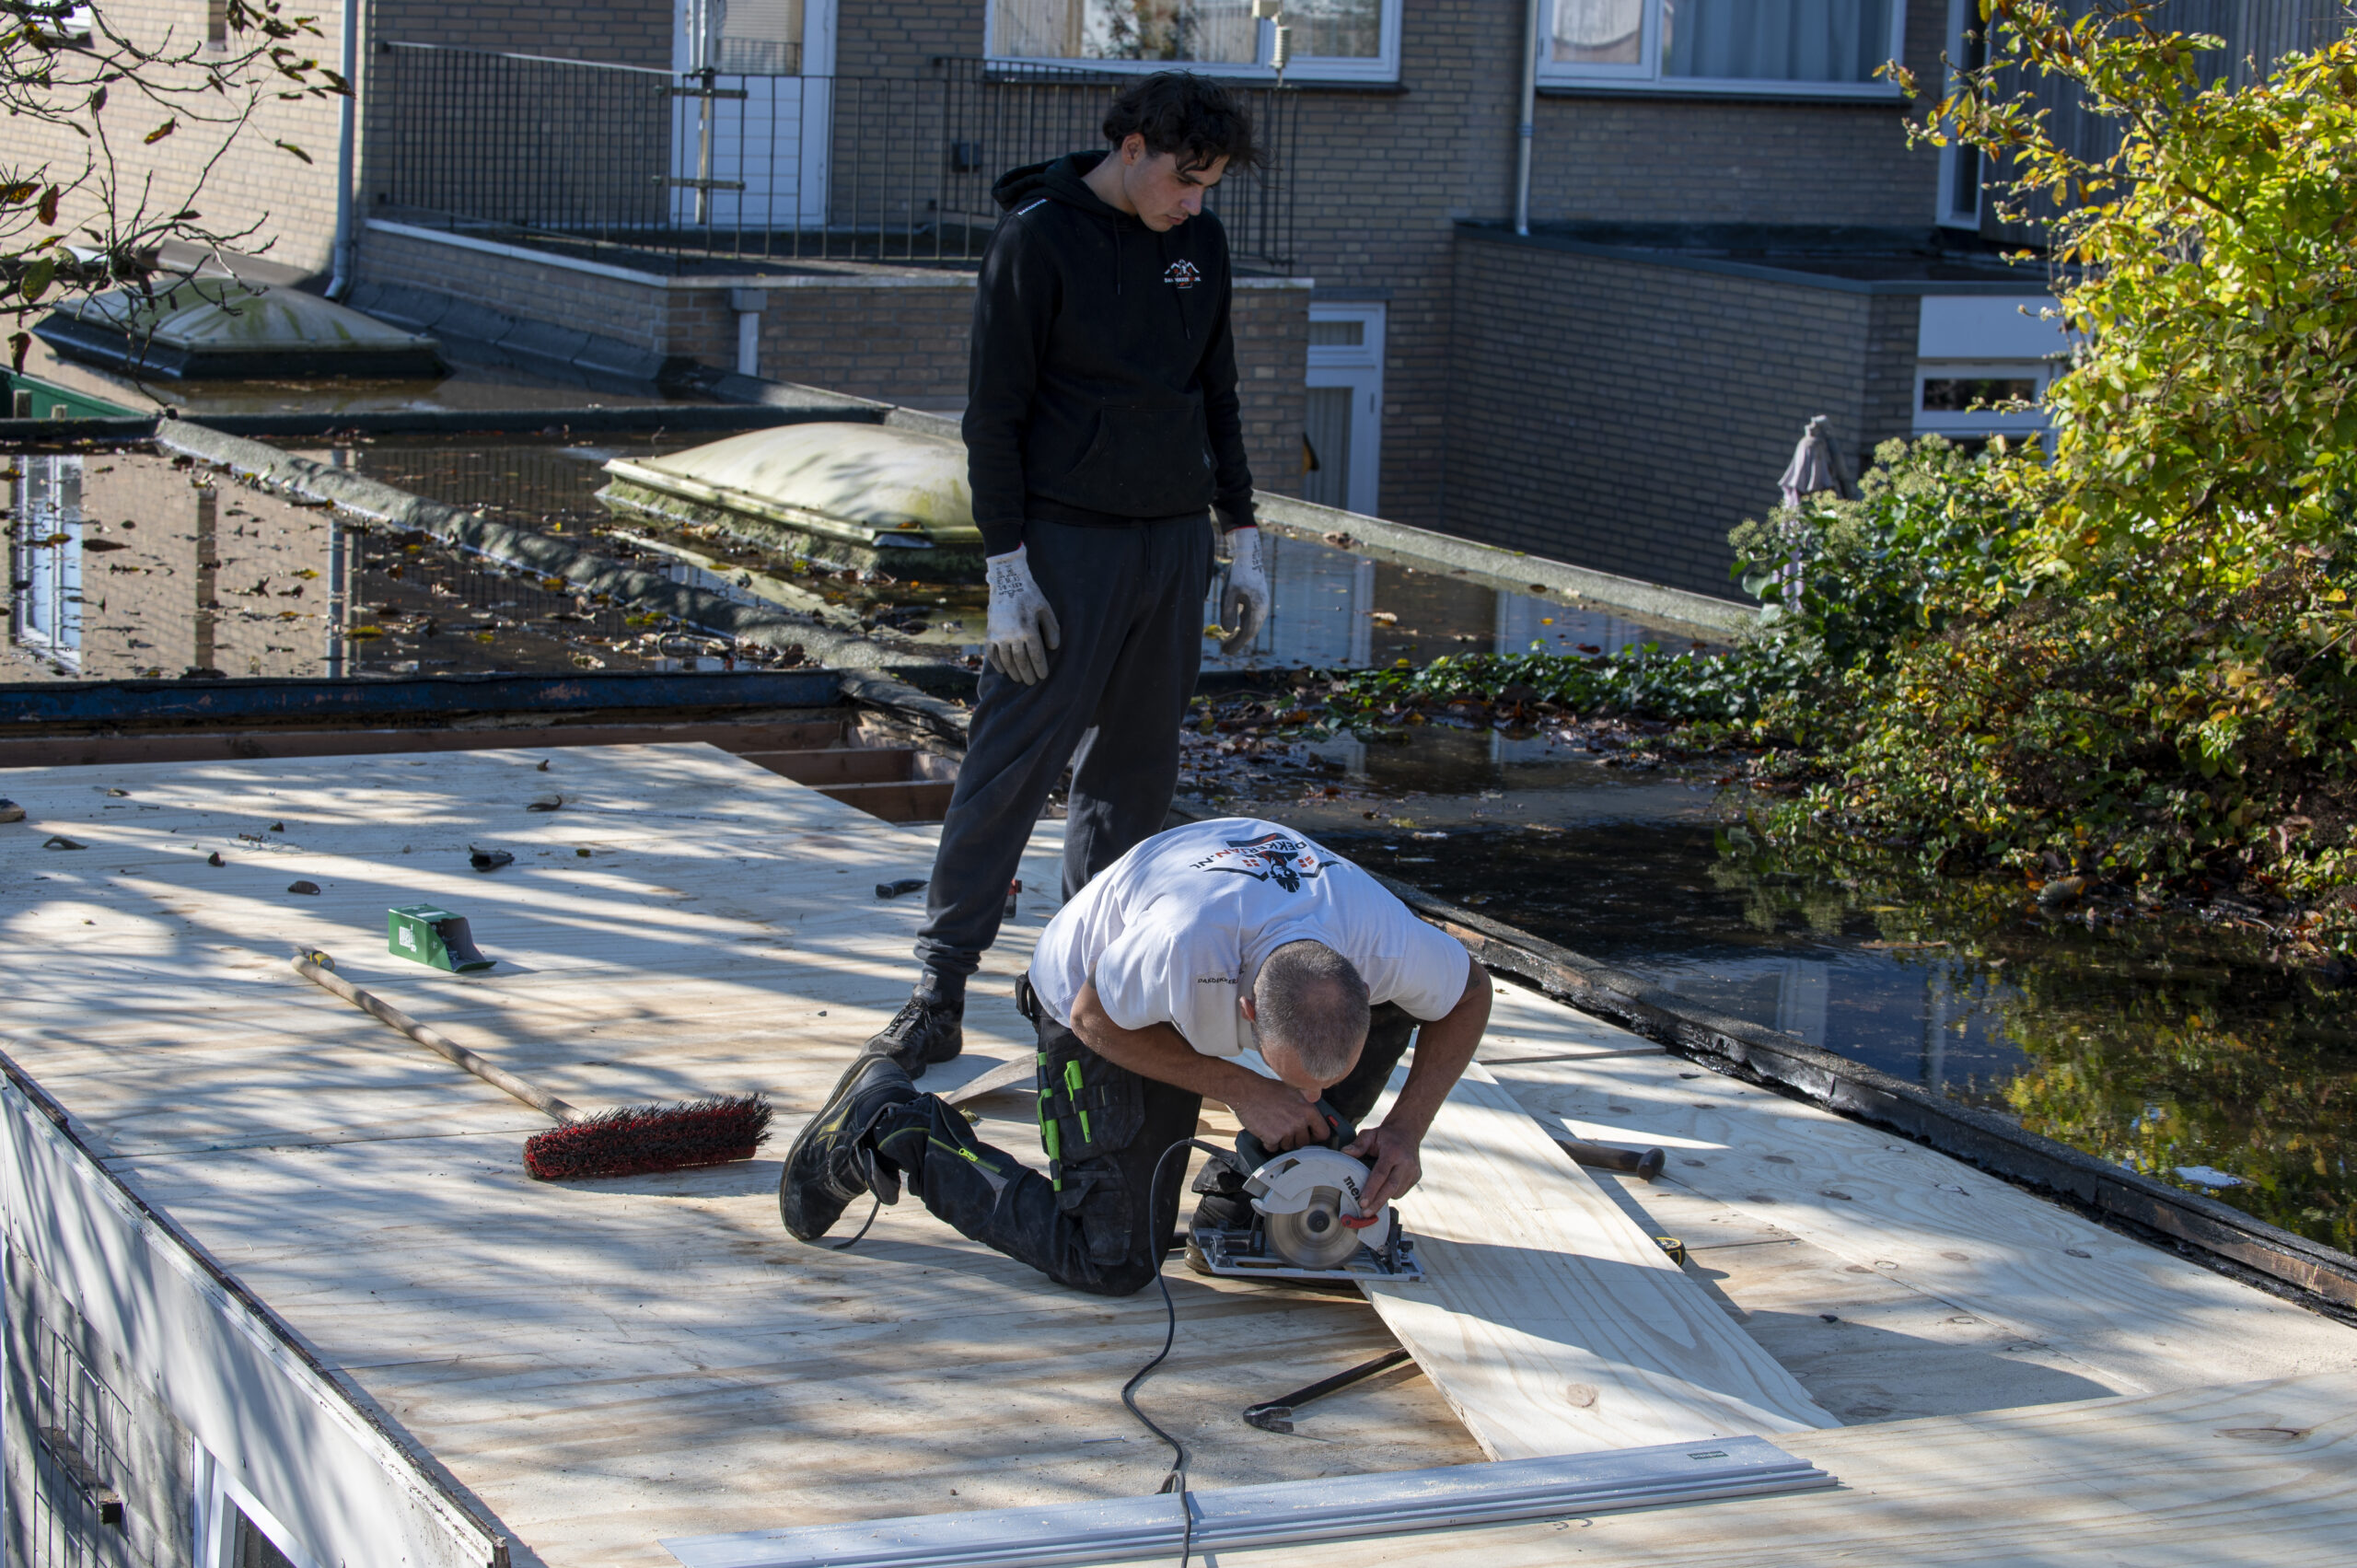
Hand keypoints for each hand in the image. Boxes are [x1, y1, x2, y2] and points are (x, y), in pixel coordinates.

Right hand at [984, 546, 1060, 684]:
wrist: (1008, 582)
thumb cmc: (1031, 596)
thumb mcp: (1046, 609)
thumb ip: (1052, 629)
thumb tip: (1053, 648)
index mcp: (1028, 629)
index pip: (1036, 655)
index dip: (1040, 668)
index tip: (1043, 676)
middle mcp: (1013, 635)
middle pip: (1021, 661)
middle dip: (1028, 674)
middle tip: (1031, 682)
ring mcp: (999, 635)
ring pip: (1007, 660)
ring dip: (1014, 672)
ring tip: (1019, 678)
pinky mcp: (990, 633)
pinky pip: (992, 653)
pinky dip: (998, 664)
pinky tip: (1004, 670)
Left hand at [1218, 525, 1269, 655]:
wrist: (1249, 556)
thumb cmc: (1237, 574)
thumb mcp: (1228, 592)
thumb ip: (1228, 611)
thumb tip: (1229, 630)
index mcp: (1257, 608)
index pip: (1247, 632)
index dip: (1237, 644)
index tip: (1226, 652)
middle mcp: (1263, 608)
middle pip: (1251, 631)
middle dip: (1238, 642)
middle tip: (1224, 651)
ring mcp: (1263, 604)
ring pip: (1253, 625)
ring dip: (1242, 635)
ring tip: (1228, 643)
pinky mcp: (1260, 600)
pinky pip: (1253, 618)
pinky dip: (1245, 627)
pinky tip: (1236, 629)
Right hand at [1224, 1073, 1329, 1154]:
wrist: (1246, 1091)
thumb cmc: (1267, 1089)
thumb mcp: (1293, 1092)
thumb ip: (1305, 1106)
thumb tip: (1313, 1118)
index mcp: (1308, 1110)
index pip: (1323, 1132)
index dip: (1316, 1136)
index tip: (1310, 1136)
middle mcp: (1299, 1121)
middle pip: (1304, 1143)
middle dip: (1295, 1139)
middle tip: (1284, 1129)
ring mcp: (1286, 1130)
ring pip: (1288, 1146)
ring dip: (1280, 1141)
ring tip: (1273, 1126)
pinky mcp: (1272, 1137)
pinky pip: (1273, 1148)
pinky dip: (1268, 1142)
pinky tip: (1264, 1130)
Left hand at [1343, 1121, 1423, 1213]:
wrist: (1408, 1131)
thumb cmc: (1386, 1135)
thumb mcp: (1370, 1134)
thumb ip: (1358, 1144)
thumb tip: (1346, 1153)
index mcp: (1393, 1152)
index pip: (1381, 1174)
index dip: (1371, 1190)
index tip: (1362, 1203)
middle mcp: (1406, 1162)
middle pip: (1391, 1188)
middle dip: (1377, 1203)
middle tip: (1365, 1213)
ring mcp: (1413, 1171)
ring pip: (1397, 1192)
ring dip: (1384, 1197)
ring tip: (1373, 1198)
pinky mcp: (1417, 1177)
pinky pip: (1402, 1191)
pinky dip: (1392, 1193)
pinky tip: (1385, 1187)